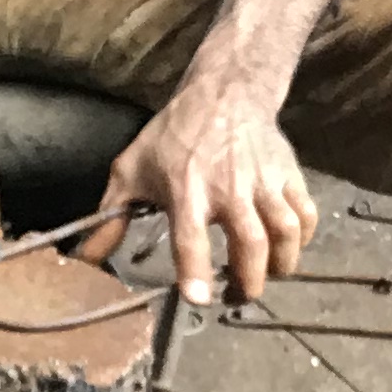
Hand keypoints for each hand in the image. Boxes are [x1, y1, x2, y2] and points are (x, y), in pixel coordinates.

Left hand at [91, 58, 315, 303]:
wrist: (224, 93)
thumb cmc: (174, 135)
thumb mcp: (132, 170)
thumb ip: (109, 216)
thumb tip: (85, 259)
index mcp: (187, 189)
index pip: (191, 238)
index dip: (196, 272)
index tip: (199, 298)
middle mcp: (229, 188)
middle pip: (251, 243)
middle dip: (249, 281)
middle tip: (237, 297)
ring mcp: (264, 181)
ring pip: (285, 232)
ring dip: (280, 264)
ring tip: (266, 276)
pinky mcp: (289, 174)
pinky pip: (306, 214)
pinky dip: (303, 239)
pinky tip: (287, 248)